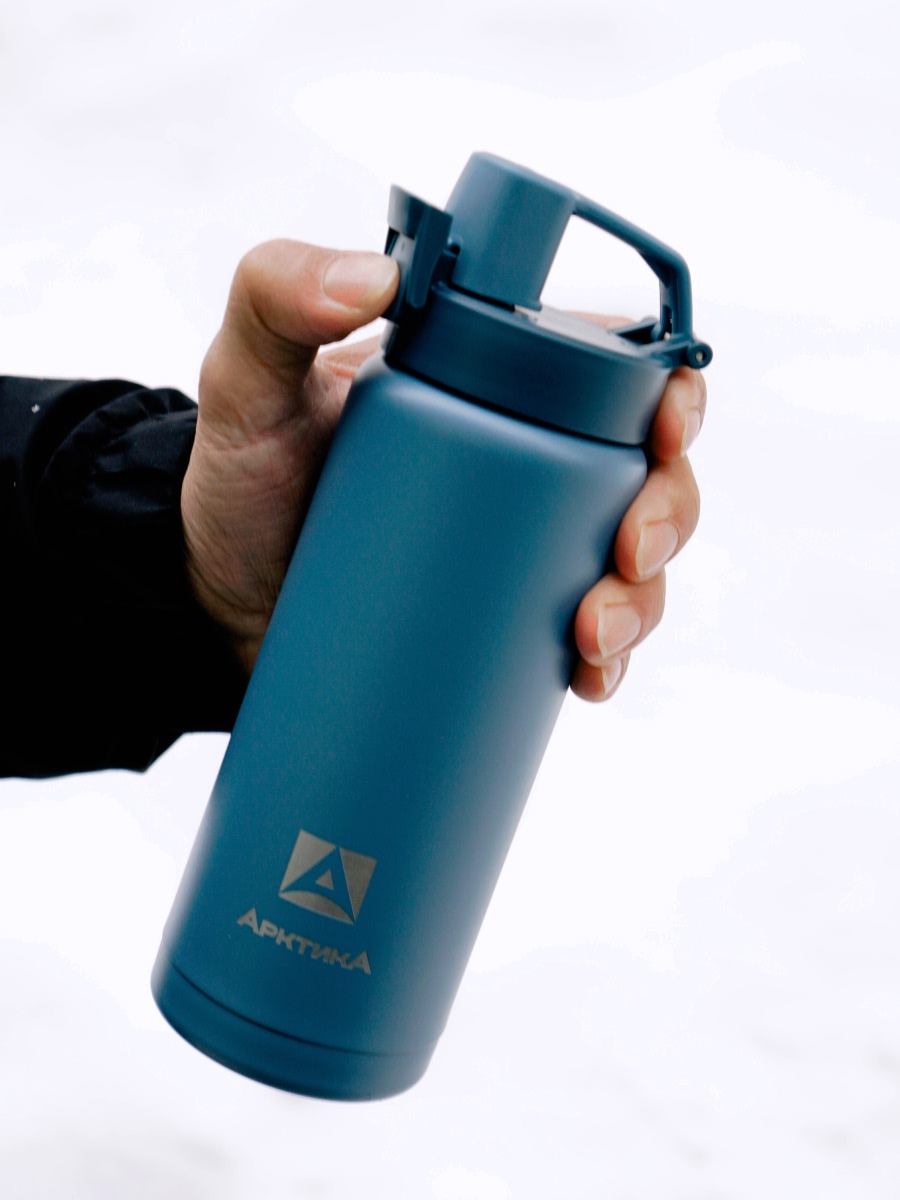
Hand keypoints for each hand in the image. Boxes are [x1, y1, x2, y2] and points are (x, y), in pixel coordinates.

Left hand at [182, 240, 703, 693]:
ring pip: (634, 564)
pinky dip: (611, 662)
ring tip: (593, 637)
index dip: (672, 395)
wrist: (214, 600)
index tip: (665, 430)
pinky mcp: (505, 621)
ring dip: (645, 599)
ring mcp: (521, 548)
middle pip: (647, 475)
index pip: (615, 371)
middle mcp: (526, 462)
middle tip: (626, 553)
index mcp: (493, 383)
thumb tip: (376, 275)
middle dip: (668, 512)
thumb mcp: (247, 383)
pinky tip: (593, 680)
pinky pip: (589, 640)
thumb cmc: (241, 480)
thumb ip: (275, 296)